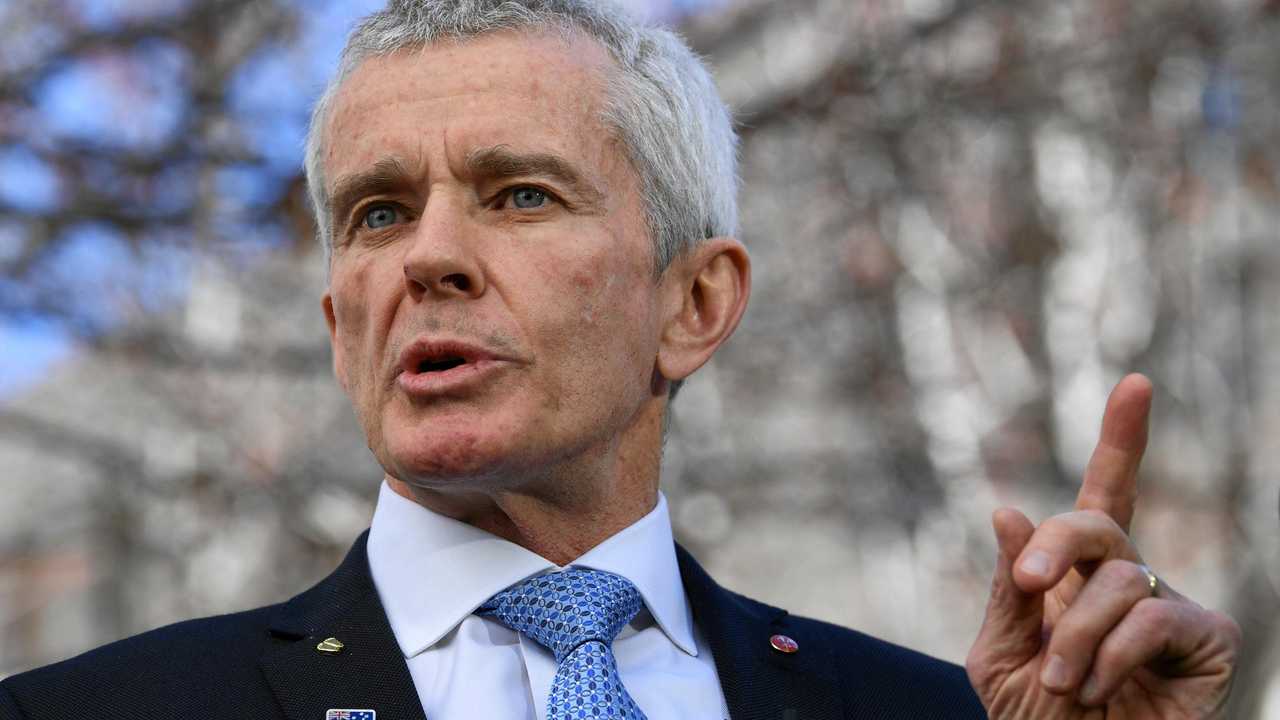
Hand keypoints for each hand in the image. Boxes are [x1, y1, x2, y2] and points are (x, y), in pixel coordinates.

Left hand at [965, 374, 1240, 717]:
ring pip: (1117, 577)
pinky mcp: (1209, 641)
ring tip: (1062, 685)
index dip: (1122, 439)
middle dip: (1056, 544)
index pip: (1102, 495)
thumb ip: (1007, 591)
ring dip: (1075, 635)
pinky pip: (1153, 616)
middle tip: (1028, 585)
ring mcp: (1170, 607)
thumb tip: (1008, 508)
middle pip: (1096, 520)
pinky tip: (1099, 690)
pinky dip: (1112, 654)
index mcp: (1075, 577)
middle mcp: (1127, 581)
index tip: (1137, 383)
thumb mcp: (1000, 657)